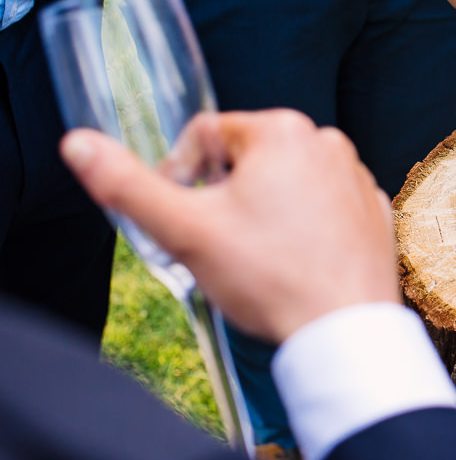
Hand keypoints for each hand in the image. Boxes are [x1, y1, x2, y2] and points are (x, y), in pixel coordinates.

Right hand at [59, 111, 399, 343]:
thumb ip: (126, 184)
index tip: (180, 220)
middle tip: (218, 245)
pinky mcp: (372, 211)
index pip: (205, 136)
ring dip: (262, 213)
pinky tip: (293, 264)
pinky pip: (321, 210)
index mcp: (283, 130)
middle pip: (247, 161)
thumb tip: (78, 144)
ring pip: (285, 186)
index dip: (179, 177)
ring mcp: (356, 176)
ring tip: (257, 259)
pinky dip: (302, 230)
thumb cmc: (268, 276)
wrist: (343, 329)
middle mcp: (328, 142)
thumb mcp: (184, 229)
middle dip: (222, 197)